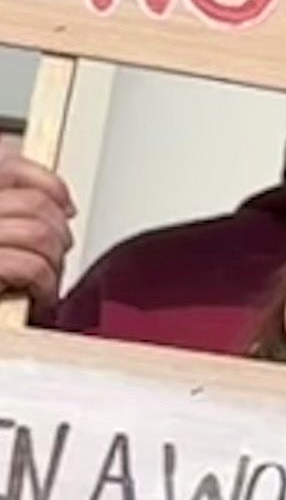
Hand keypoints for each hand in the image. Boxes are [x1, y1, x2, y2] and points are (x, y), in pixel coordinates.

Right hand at [0, 151, 73, 313]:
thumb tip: (63, 205)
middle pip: (35, 204)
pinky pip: (32, 266)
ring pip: (40, 234)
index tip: (65, 207)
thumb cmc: (1, 288)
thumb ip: (17, 211)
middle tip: (52, 258)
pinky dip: (46, 285)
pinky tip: (38, 294)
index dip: (49, 185)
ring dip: (53, 263)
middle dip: (58, 235)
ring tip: (43, 280)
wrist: (5, 331)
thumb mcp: (7, 234)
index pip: (10, 168)